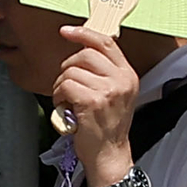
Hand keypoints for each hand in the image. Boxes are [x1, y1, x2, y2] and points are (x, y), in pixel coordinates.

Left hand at [55, 23, 139, 186]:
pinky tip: (65, 108)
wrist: (109, 155)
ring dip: (61, 86)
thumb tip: (80, 51)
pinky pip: (66, 86)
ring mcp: (108, 90)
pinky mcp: (93, 101)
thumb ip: (104, 73)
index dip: (83, 33)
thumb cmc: (106, 127)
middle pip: (84, 54)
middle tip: (66, 86)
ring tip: (66, 102)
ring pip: (71, 71)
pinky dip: (58, 96)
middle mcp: (121, 80)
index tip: (66, 31)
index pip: (105, 42)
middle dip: (68, 68)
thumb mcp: (115, 95)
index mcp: (128, 75)